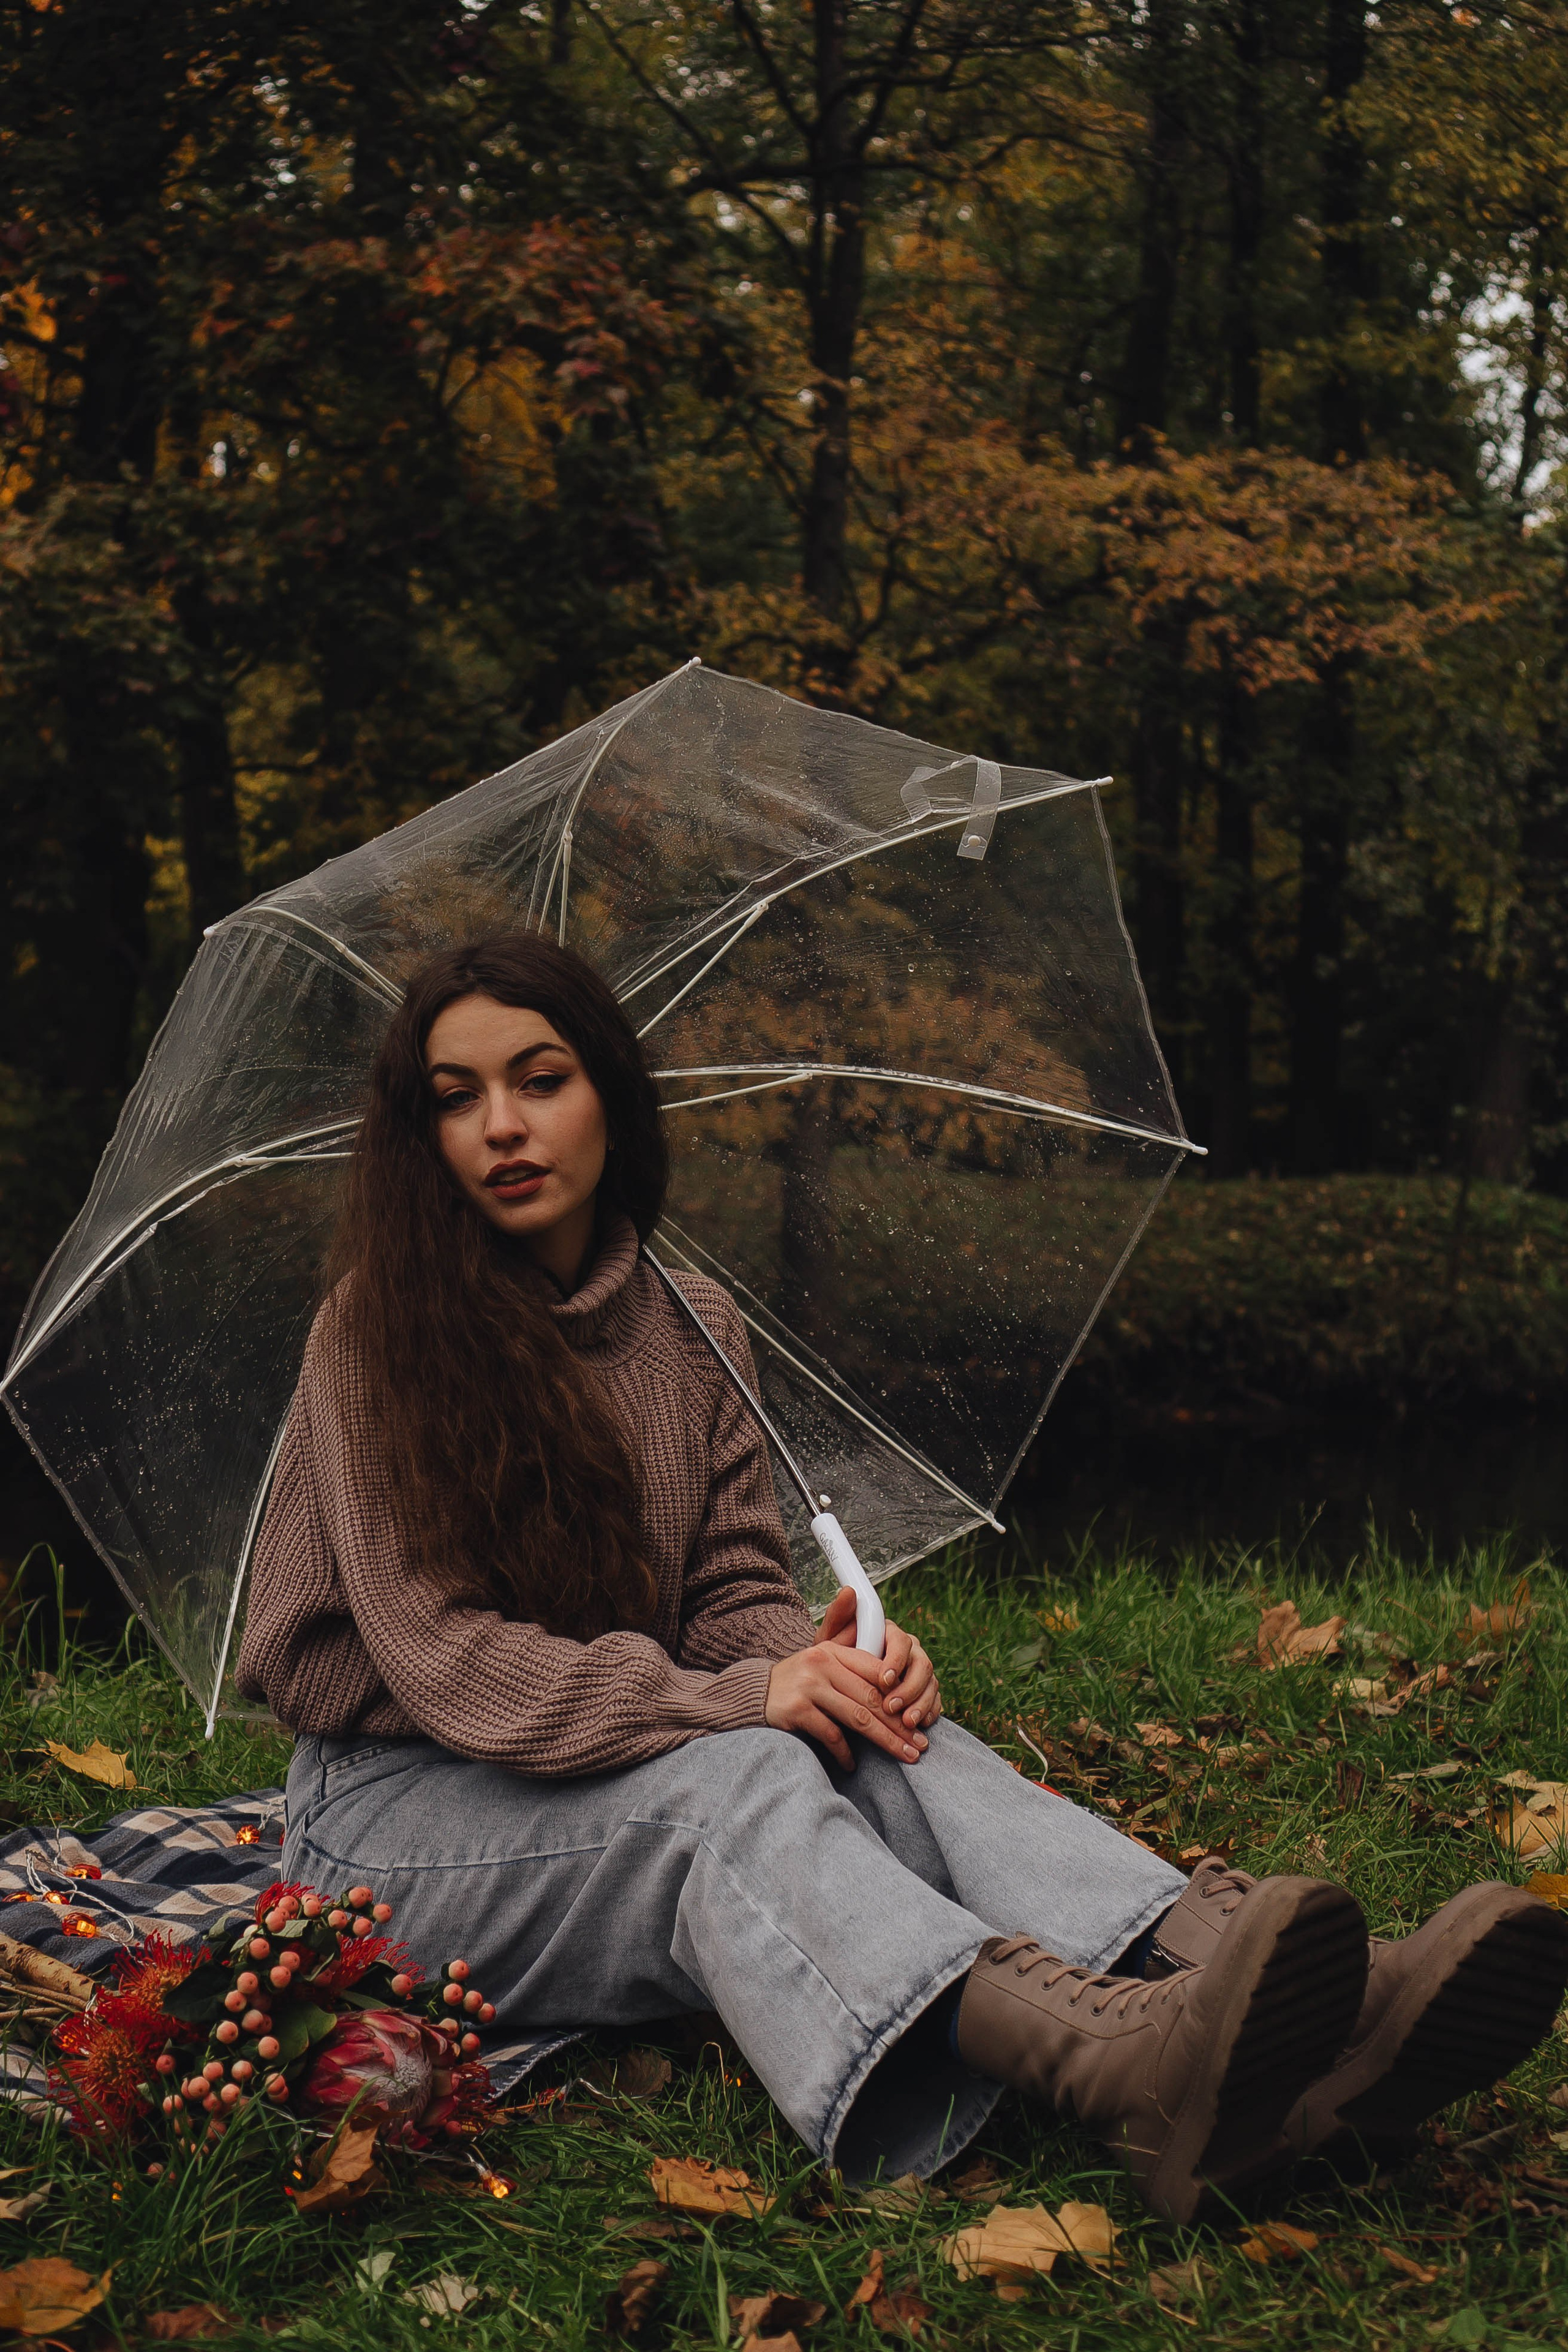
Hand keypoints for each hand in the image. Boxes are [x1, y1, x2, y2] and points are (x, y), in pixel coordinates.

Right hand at [765, 1632, 929, 1770]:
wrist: (753, 1694)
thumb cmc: (797, 1682)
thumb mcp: (823, 1663)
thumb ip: (855, 1665)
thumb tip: (895, 1680)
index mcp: (833, 1651)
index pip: (877, 1672)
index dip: (901, 1697)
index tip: (919, 1720)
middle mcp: (822, 1664)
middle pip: (872, 1698)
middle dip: (900, 1725)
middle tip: (920, 1745)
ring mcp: (809, 1686)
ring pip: (858, 1717)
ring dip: (885, 1740)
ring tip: (904, 1756)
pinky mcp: (797, 1709)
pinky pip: (831, 1734)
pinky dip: (845, 1752)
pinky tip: (853, 1765)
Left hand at [814, 1588, 941, 1731]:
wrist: (835, 1687)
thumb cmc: (832, 1663)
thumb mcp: (828, 1642)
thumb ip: (837, 1617)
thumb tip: (848, 1591)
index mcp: (889, 1633)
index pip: (901, 1641)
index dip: (896, 1661)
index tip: (884, 1680)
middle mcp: (908, 1650)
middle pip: (922, 1664)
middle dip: (909, 1688)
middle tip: (892, 1707)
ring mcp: (918, 1671)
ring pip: (931, 1683)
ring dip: (920, 1704)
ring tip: (906, 1722)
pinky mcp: (924, 1690)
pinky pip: (936, 1699)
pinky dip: (929, 1712)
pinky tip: (919, 1724)